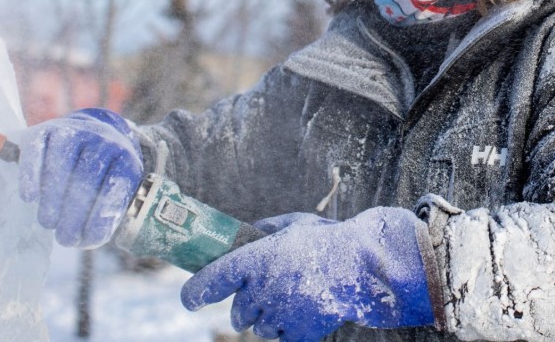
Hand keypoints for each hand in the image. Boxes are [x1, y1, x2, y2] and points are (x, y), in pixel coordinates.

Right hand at [18, 108, 142, 247]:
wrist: (95, 132)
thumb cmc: (106, 172)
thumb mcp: (119, 188)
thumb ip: (110, 212)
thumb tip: (91, 239)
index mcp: (126, 156)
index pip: (118, 184)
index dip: (103, 215)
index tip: (90, 240)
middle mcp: (103, 138)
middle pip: (88, 175)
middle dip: (75, 212)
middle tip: (65, 238)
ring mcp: (75, 130)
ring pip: (61, 161)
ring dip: (53, 196)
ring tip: (49, 223)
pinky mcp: (47, 130)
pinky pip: (36, 149)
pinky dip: (31, 173)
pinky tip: (30, 197)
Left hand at [181, 207, 434, 340]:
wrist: (363, 265)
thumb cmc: (328, 239)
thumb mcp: (293, 225)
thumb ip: (263, 231)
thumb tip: (242, 236)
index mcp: (256, 260)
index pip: (210, 282)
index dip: (195, 292)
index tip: (191, 299)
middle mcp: (261, 290)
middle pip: (237, 313)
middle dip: (246, 305)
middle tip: (267, 290)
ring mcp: (279, 315)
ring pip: (259, 328)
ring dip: (268, 317)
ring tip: (294, 296)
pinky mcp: (297, 334)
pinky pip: (282, 337)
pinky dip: (290, 327)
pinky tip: (307, 308)